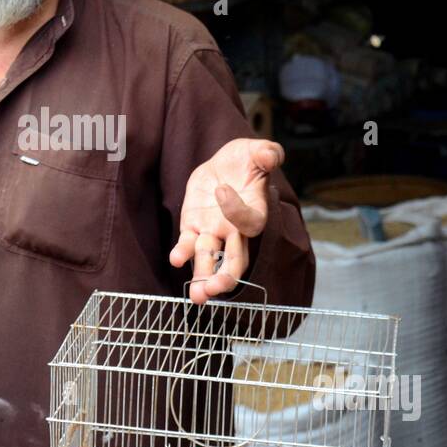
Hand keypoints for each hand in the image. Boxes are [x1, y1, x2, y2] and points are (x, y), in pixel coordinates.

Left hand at [170, 138, 283, 303]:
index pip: (251, 223)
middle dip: (226, 276)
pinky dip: (182, 252)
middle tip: (216, 289)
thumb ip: (267, 153)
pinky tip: (176, 259)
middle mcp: (235, 229)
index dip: (237, 211)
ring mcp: (214, 230)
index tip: (222, 190)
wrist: (226, 163)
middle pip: (235, 260)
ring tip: (197, 296)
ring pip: (210, 260)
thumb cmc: (247, 159)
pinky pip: (189, 244)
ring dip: (203, 278)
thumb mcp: (258, 150)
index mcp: (256, 212)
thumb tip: (271, 156)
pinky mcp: (194, 226)